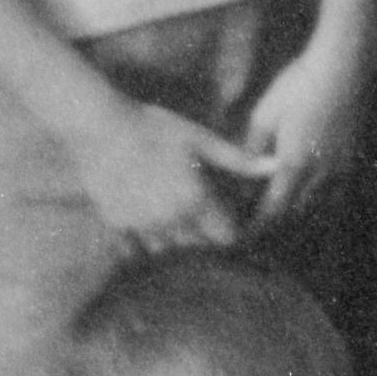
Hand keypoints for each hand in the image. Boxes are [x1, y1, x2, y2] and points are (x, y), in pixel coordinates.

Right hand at [79, 98, 278, 252]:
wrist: (98, 127)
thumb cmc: (153, 127)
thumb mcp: (199, 138)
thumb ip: (238, 159)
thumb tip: (278, 165)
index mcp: (194, 200)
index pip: (225, 237)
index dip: (229, 227)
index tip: (227, 214)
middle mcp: (170, 220)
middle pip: (198, 246)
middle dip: (204, 233)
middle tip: (201, 210)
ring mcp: (141, 226)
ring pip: (169, 248)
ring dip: (176, 238)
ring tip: (173, 212)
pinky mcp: (117, 225)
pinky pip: (139, 246)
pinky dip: (147, 238)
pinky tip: (147, 215)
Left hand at [239, 39, 362, 224]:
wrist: (341, 67)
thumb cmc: (297, 86)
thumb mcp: (263, 114)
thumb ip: (252, 149)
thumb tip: (242, 172)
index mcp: (293, 166)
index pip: (273, 211)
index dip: (258, 227)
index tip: (244, 234)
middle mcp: (320, 174)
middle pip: (295, 212)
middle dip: (276, 219)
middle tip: (258, 219)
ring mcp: (340, 167)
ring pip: (318, 204)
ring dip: (299, 209)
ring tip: (283, 205)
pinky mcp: (353, 157)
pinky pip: (336, 191)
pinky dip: (321, 198)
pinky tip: (311, 188)